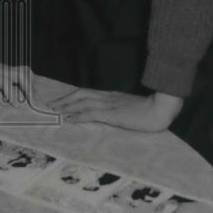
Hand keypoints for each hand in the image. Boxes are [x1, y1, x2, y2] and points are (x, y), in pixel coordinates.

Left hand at [0, 53, 34, 103]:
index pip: (4, 81)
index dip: (11, 93)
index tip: (16, 105)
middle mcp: (0, 70)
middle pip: (21, 74)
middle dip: (29, 89)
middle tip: (33, 103)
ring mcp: (6, 68)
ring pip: (25, 72)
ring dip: (32, 84)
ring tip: (34, 99)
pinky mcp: (9, 69)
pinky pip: (24, 73)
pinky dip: (30, 81)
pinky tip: (31, 92)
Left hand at [48, 88, 183, 132]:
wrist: (161, 108)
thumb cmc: (150, 110)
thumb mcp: (130, 107)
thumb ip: (120, 108)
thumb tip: (111, 114)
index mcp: (111, 96)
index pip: (87, 93)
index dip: (72, 96)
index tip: (61, 100)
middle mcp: (107, 98)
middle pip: (80, 94)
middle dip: (64, 99)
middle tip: (51, 104)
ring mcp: (109, 105)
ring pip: (82, 102)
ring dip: (66, 106)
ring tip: (55, 110)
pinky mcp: (112, 114)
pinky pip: (91, 113)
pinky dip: (78, 115)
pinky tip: (69, 118)